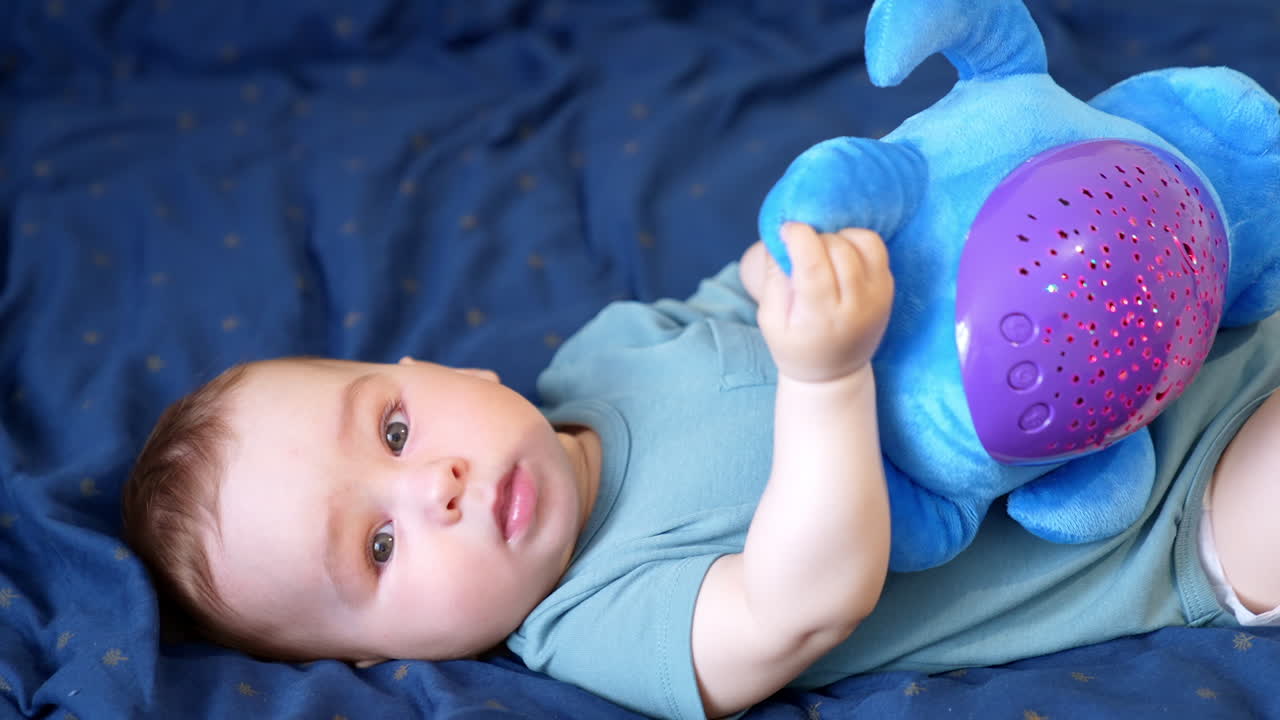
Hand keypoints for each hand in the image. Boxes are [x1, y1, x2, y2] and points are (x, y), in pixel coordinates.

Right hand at [756, 223, 892, 382]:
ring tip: (824, 251)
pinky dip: (856, 243)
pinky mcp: (889, 290)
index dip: (798, 237)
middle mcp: (855, 306)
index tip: (786, 230)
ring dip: (839, 236)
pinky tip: (840, 257)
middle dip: (816, 237)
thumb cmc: (795, 345)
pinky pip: (877, 249)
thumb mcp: (771, 320)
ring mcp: (877, 297)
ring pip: (864, 242)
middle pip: (839, 249)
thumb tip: (779, 239)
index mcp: (820, 317)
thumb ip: (774, 279)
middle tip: (802, 249)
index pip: (813, 264)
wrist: (835, 374)